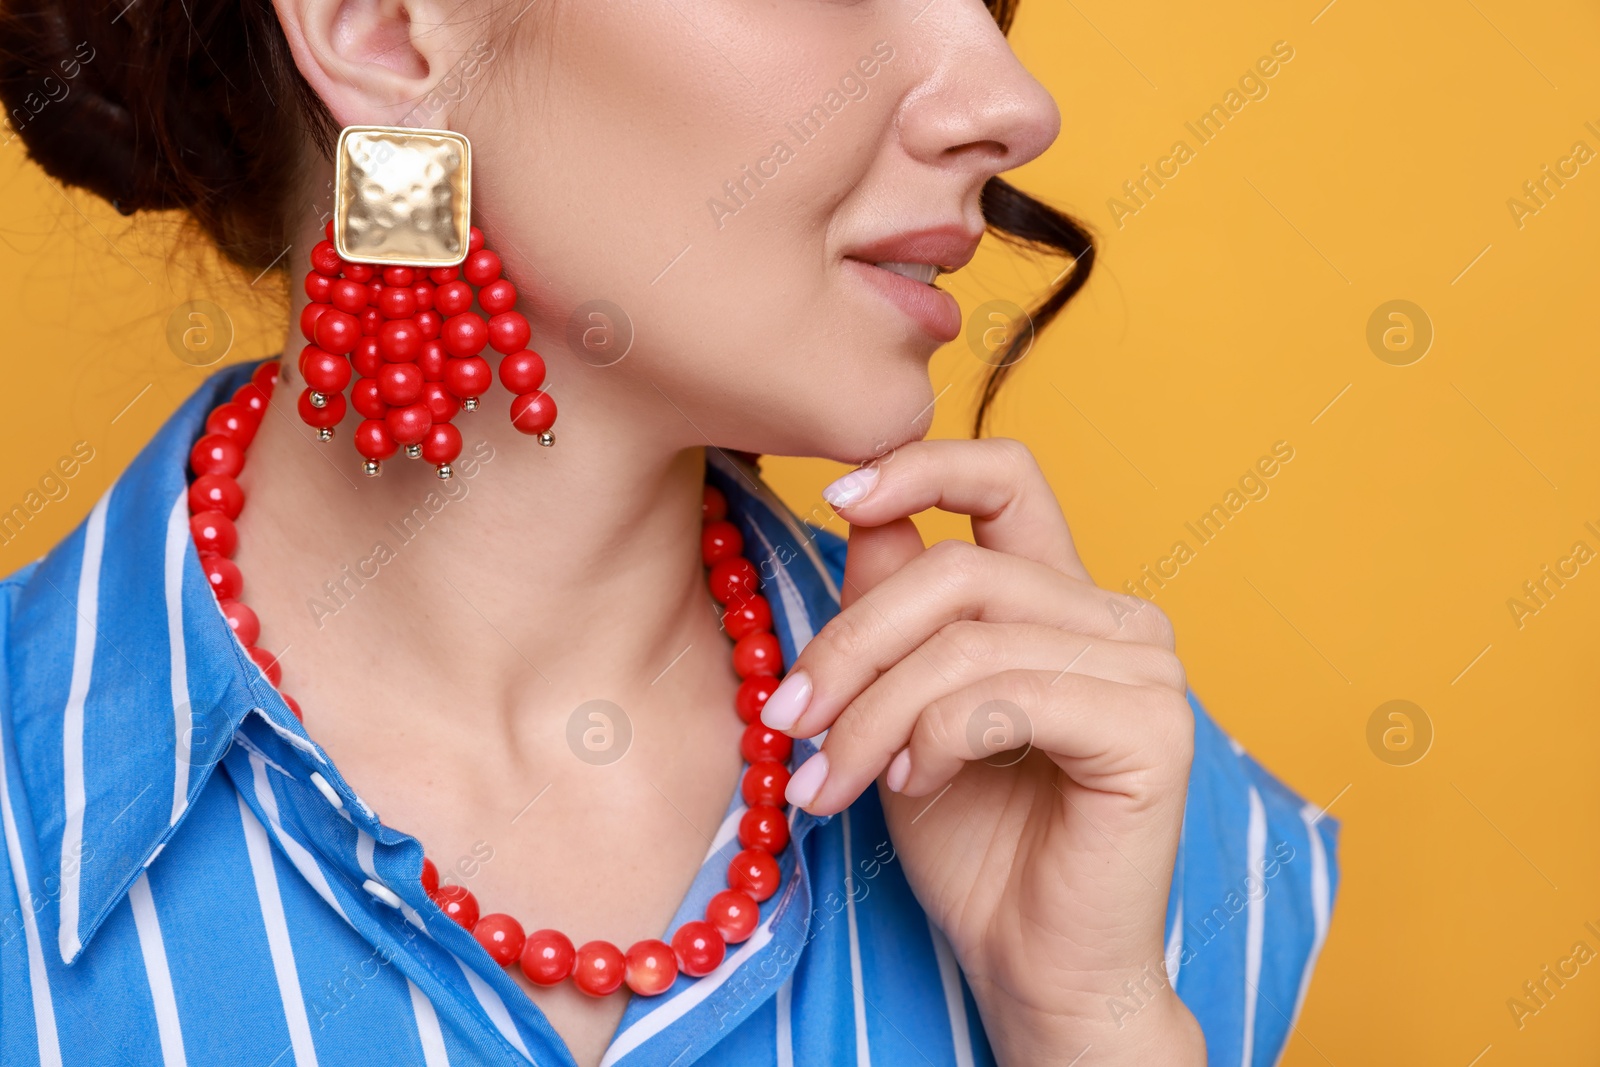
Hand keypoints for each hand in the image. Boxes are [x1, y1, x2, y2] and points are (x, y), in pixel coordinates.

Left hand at [759, 439, 1204, 1064]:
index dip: (922, 466)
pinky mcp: (1151, 729)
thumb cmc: (971, 844)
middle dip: (852, 644)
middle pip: (957, 571)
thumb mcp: (901, 710)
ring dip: (873, 713)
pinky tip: (913, 784)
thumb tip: (865, 512)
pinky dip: (935, 739)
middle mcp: (1117, 618)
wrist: (1032, 966)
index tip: (838, 493)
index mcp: (1062, 600)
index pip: (1008, 475)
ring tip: (828, 780)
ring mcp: (1145, 669)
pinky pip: (1007, 697)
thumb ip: (894, 609)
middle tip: (788, 719)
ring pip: (967, 641)